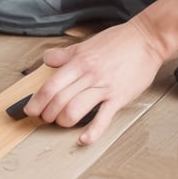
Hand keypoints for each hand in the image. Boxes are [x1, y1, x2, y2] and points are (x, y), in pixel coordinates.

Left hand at [23, 20, 164, 144]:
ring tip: (61, 123)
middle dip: (47, 114)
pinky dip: (92, 132)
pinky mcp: (119, 97)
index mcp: (78, 62)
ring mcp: (104, 87)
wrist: (147, 39)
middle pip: (59, 99)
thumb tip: (47, 60)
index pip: (50, 85)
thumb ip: (64, 55)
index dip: (37, 101)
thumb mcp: (85, 44)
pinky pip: (103, 118)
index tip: (30, 110)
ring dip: (63, 121)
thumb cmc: (118, 41)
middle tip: (43, 119)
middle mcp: (88, 75)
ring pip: (75, 109)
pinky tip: (83, 139)